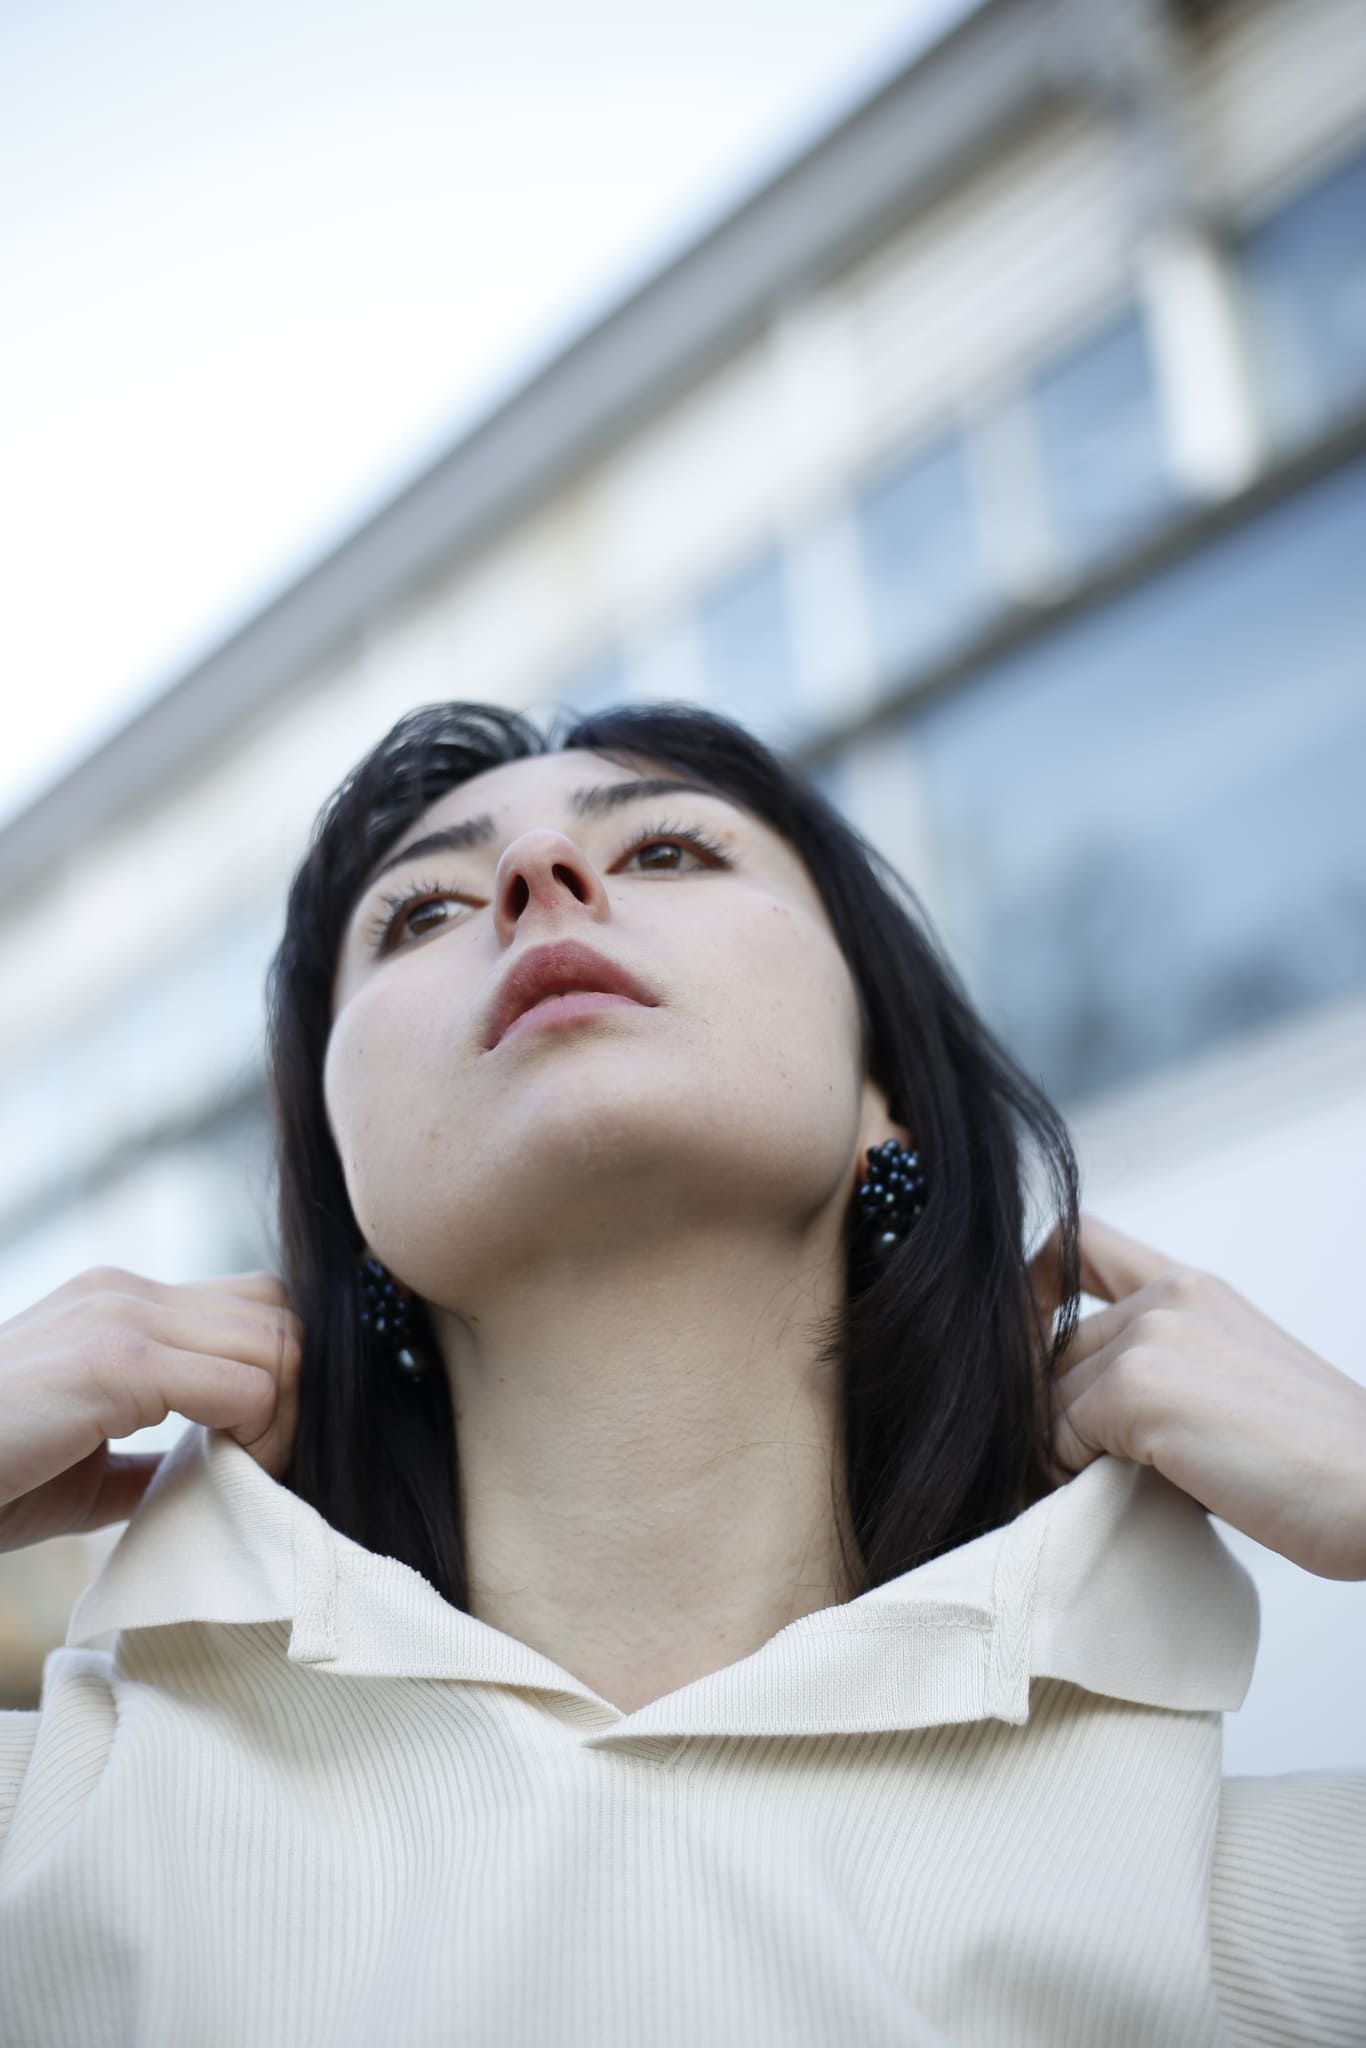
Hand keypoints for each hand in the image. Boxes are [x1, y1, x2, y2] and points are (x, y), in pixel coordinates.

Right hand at [0, 1265, 302, 1553]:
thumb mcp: (81, 1464)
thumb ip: (148, 1453)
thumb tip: (215, 1474)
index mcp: (119, 1303)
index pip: (252, 1305)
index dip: (279, 1375)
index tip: (260, 1448)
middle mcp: (126, 1290)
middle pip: (279, 1314)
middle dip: (296, 1392)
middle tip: (266, 1462)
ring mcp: (121, 1315)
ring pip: (278, 1343)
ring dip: (283, 1417)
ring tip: (247, 1470)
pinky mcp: (117, 1358)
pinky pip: (245, 1384)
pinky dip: (259, 1433)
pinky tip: (227, 1471)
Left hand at [1029, 1214, 1365, 1580]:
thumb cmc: (1315, 1462)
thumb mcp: (1234, 1381)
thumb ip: (1165, 1366)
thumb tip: (1077, 1410)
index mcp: (1194, 1289)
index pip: (1078, 1245)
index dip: (1037, 1289)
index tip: (1037, 1353)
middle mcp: (1168, 1298)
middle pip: (1051, 1344)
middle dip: (1050, 1403)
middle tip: (1080, 1460)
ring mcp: (1151, 1338)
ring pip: (1047, 1394)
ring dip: (1060, 1445)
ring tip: (1111, 1482)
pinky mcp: (1137, 1390)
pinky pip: (1055, 1435)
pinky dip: (1071, 1471)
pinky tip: (1126, 1490)